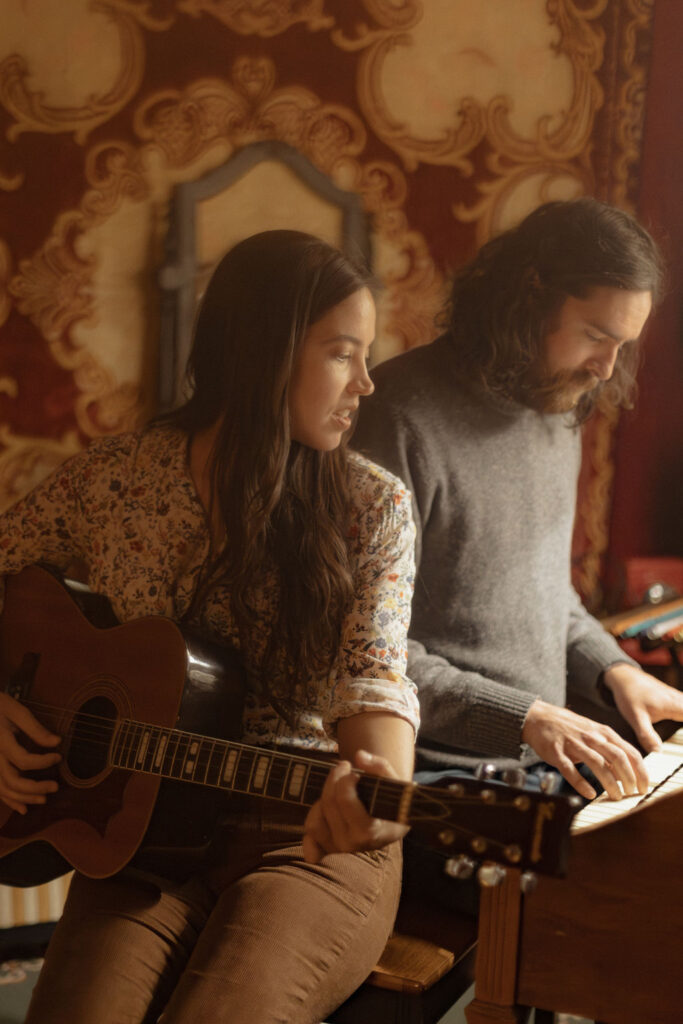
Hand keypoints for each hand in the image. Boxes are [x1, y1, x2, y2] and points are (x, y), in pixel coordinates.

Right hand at [0, 693, 60, 814]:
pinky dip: (10, 800)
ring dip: (24, 798)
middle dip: (35, 787)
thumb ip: (36, 728)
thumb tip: (57, 742)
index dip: (43, 762)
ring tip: (44, 799)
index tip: (59, 756)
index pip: (23, 760)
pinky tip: (24, 808)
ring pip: (3, 789)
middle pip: (12, 781)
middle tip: (56, 786)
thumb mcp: (17, 711)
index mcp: (0, 741)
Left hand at [302, 749, 408, 863]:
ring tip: (338, 789)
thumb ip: (380, 766)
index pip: (344, 800)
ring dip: (324, 797)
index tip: (355, 773)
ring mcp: (338, 848)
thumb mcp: (395, 783)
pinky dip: (314, 819)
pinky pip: (309, 834)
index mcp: (369, 832)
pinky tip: (324, 809)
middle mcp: (352, 844)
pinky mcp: (328, 849)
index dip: (346, 780)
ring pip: (315, 818)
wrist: (392, 824)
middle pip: (329, 803)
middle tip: (345, 767)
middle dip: (335, 779)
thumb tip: (359, 756)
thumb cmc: (393, 802)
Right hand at [522, 699, 648, 800]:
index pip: (629, 752)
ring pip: (597, 763)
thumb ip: (610, 751)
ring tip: (616, 796)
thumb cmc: (569, 728)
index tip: (644, 787)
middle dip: (628, 777)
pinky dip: (581, 782)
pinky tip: (589, 794)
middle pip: (617, 757)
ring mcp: (573, 744)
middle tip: (632, 793)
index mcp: (603, 732)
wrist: (538, 717)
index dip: (640, 771)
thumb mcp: (593, 733)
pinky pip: (570, 769)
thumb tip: (626, 774)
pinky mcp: (556, 752)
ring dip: (609, 782)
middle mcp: (591, 737)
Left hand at [603, 662, 682, 751]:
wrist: (624, 676)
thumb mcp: (635, 717)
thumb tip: (658, 754)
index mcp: (676, 706)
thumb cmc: (629, 695)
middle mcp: (681, 701)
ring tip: (682, 744)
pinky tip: (680, 722)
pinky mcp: (676, 699)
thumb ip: (647, 736)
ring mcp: (679, 698)